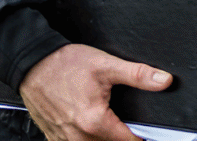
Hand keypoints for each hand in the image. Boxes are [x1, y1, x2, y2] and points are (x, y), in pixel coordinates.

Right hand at [19, 43, 172, 140]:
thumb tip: (163, 81)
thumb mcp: (106, 65)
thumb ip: (138, 74)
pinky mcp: (52, 136)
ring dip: (102, 139)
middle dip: (120, 137)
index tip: (144, 133)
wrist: (32, 62)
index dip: (140, 137)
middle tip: (124, 125)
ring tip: (107, 124)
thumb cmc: (64, 64)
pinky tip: (86, 127)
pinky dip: (83, 139)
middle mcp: (77, 135)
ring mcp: (63, 138)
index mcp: (94, 121)